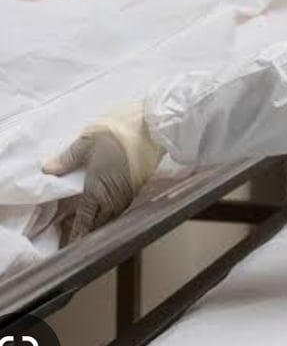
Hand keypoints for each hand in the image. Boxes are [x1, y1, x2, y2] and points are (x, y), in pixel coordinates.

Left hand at [43, 102, 164, 243]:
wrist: (153, 126)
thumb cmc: (119, 132)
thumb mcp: (88, 140)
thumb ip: (68, 158)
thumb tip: (48, 170)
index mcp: (97, 189)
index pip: (84, 220)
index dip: (75, 235)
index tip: (68, 247)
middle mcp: (113, 197)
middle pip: (99, 224)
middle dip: (86, 232)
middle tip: (72, 235)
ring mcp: (128, 193)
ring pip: (111, 217)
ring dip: (99, 223)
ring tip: (86, 222)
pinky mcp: (138, 187)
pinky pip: (120, 207)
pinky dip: (110, 212)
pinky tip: (104, 206)